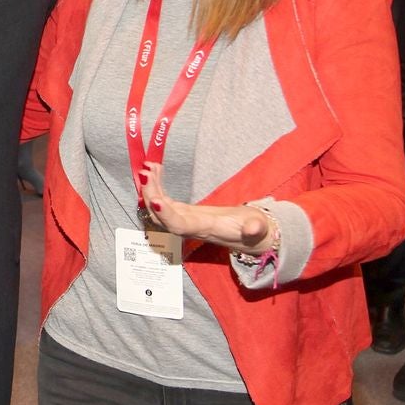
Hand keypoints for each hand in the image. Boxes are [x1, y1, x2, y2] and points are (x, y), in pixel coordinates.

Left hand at [139, 162, 272, 253]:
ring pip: (160, 208)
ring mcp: (185, 220)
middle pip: (162, 216)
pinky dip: (158, 186)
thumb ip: (255, 229)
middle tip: (145, 173)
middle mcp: (190, 227)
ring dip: (151, 188)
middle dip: (151, 196)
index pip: (180, 226)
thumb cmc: (255, 230)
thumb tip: (253, 229)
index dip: (167, 216)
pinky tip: (155, 171)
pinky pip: (165, 201)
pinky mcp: (185, 213)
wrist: (252, 236)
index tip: (156, 201)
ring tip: (148, 167)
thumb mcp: (258, 228)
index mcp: (206, 229)